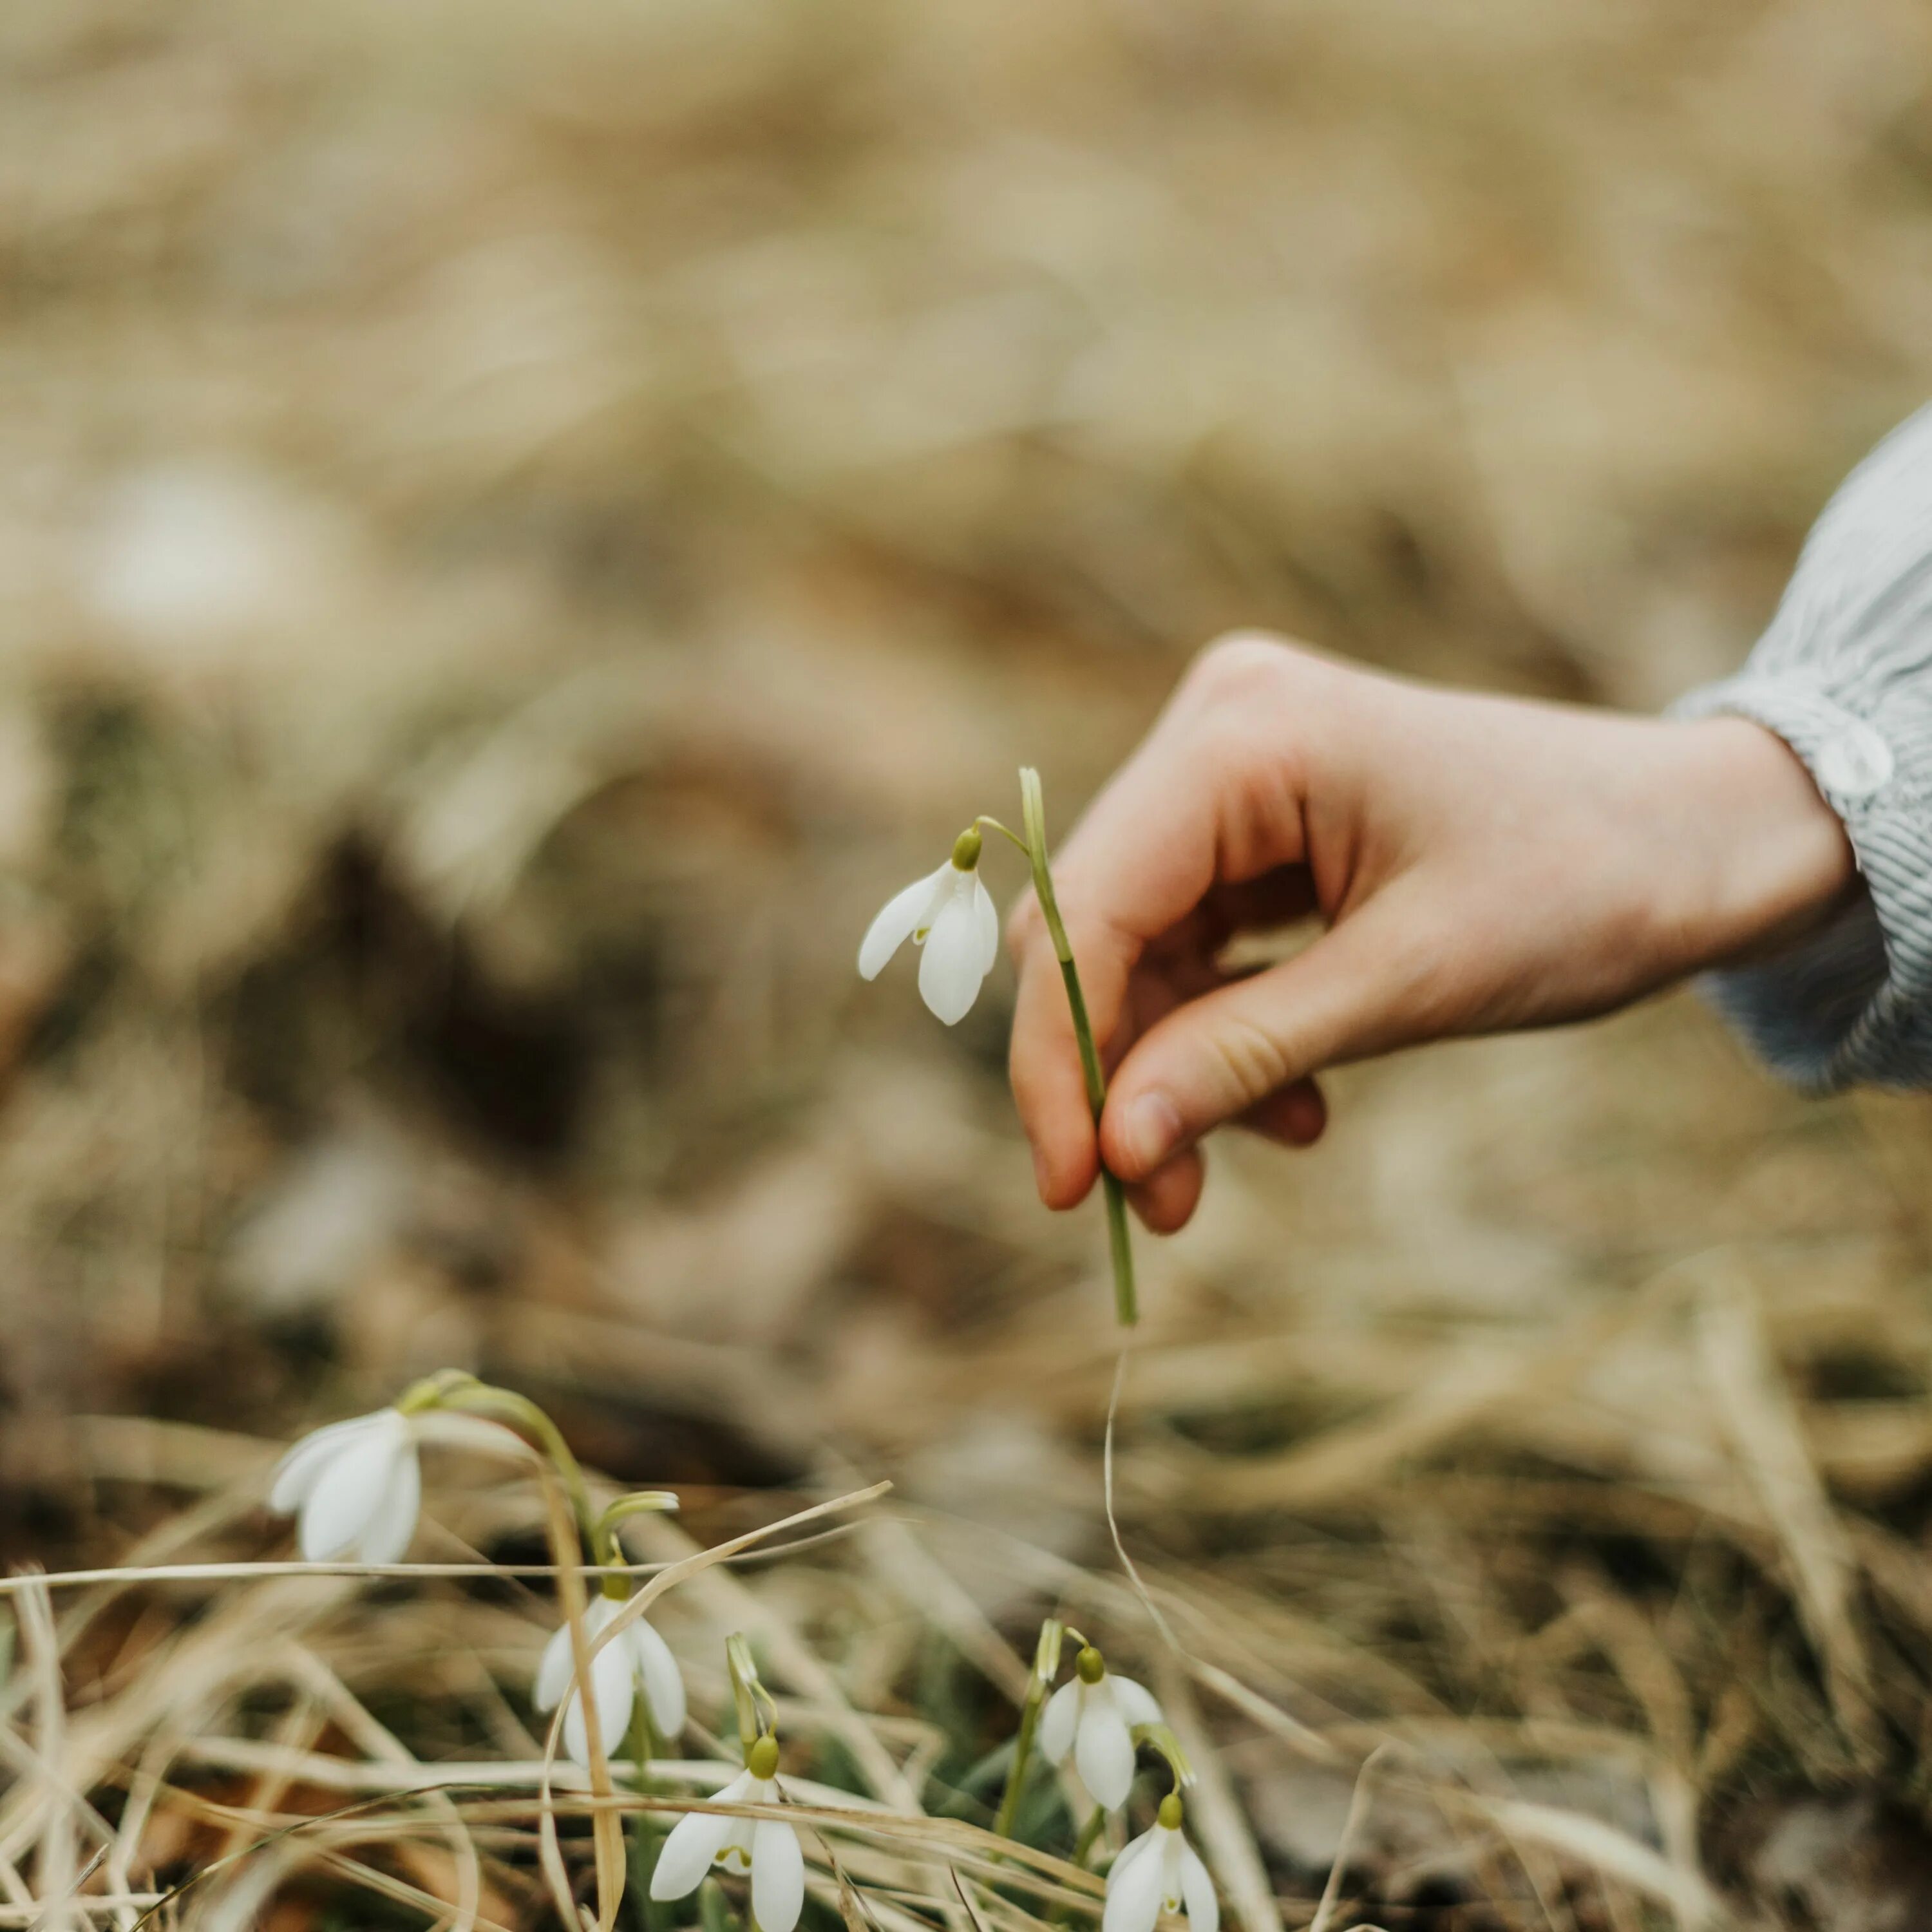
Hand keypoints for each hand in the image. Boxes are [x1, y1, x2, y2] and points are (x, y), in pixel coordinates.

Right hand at [1006, 633, 1856, 1233]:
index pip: (1085, 908)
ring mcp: (1236, 769)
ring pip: (1137, 946)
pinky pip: (1195, 939)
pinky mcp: (1261, 820)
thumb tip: (1113, 1152)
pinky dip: (1222, 1030)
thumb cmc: (1587, 884)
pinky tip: (1288, 1102)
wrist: (1702, 837)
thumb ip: (1244, 1056)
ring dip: (1171, 1067)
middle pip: (1093, 925)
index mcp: (1242, 734)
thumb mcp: (1410, 984)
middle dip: (1117, 1072)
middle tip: (1150, 1203)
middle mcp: (1217, 729)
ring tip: (1231, 1167)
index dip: (1061, 1055)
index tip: (1068, 1187)